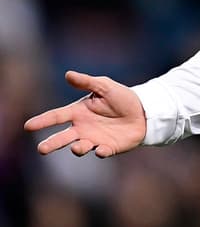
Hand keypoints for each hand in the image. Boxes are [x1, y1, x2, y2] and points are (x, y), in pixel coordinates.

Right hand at [24, 70, 145, 157]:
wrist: (144, 111)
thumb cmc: (122, 97)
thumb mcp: (105, 86)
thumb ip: (86, 82)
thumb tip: (68, 74)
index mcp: (79, 112)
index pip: (57, 116)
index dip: (43, 121)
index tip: (28, 126)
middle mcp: (83, 128)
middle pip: (62, 138)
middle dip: (51, 144)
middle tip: (41, 149)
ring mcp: (95, 139)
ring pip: (79, 147)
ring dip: (77, 148)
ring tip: (77, 147)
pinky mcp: (109, 148)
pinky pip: (101, 152)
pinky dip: (99, 152)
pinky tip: (100, 150)